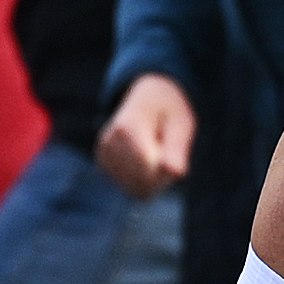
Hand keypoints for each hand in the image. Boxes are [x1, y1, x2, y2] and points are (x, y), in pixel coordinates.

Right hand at [97, 74, 195, 197]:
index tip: (174, 155)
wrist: (148, 94)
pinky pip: (129, 187)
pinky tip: (145, 159)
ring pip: (134, 189)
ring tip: (156, 153)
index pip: (148, 172)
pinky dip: (142, 179)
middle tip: (167, 153)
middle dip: (160, 178)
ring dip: (152, 180)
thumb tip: (176, 174)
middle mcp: (109, 141)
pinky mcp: (102, 160)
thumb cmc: (169, 110)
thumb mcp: (181, 124)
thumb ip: (177, 149)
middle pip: (140, 183)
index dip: (167, 173)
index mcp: (128, 129)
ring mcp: (103, 152)